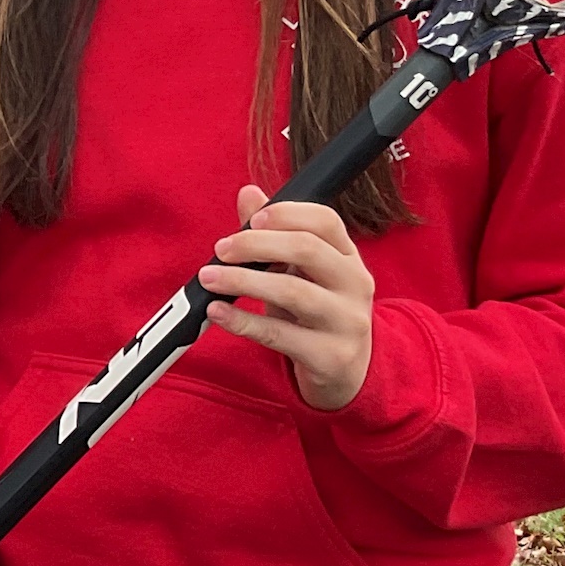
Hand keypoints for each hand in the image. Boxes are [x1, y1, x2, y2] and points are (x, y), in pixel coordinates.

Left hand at [202, 184, 375, 410]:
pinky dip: (242, 322)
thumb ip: (275, 233)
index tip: (251, 220)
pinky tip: (217, 311)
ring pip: (292, 292)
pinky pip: (279, 336)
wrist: (346, 371)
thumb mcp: (300, 272)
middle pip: (307, 249)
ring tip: (209, 278)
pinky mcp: (330, 356)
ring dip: (242, 281)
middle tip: (221, 249)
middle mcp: (355, 285)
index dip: (286, 214)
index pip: (325, 220)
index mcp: (348, 257)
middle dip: (256, 244)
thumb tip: (249, 193)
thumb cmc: (315, 312)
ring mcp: (346, 322)